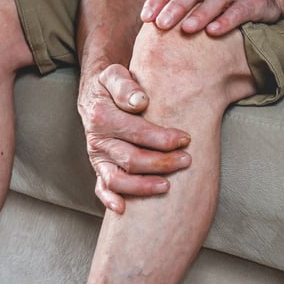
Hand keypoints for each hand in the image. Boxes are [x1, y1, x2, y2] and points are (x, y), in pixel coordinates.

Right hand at [78, 64, 191, 213]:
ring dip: (143, 186)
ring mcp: (98, 157)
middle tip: (186, 160)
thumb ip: (125, 86)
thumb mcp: (115, 74)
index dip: (162, 138)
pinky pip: (101, 188)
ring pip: (117, 179)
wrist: (97, 92)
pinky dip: (109, 200)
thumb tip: (140, 102)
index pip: (136, 132)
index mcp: (101, 116)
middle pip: (131, 159)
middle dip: (161, 163)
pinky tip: (124, 209)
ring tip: (167, 186)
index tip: (185, 138)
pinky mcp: (99, 167)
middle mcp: (97, 139)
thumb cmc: (113, 84)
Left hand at [140, 0, 282, 34]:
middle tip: (161, 24)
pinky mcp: (252, 1)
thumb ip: (179, 3)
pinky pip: (238, 10)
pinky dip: (226, 20)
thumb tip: (150, 26)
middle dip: (175, 6)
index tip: (146, 17)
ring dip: (200, 14)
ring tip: (187, 29)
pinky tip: (215, 32)